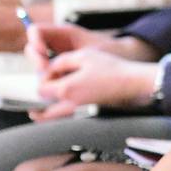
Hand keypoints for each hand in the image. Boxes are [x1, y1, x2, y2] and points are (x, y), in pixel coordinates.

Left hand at [35, 48, 159, 113]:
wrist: (132, 82)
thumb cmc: (110, 68)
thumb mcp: (82, 55)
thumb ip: (61, 61)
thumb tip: (50, 67)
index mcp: (66, 89)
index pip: (40, 88)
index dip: (42, 78)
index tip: (49, 69)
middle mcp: (70, 102)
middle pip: (44, 107)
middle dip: (40, 99)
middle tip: (40, 92)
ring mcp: (79, 107)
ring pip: (54, 114)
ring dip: (46, 109)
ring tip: (39, 109)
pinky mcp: (86, 108)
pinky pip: (65, 114)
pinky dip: (57, 113)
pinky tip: (56, 107)